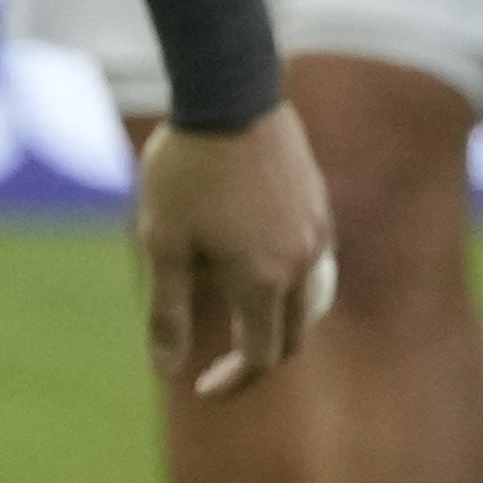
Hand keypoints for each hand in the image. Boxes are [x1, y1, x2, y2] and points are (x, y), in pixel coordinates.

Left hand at [141, 108, 335, 397]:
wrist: (230, 93)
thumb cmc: (187, 169)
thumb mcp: (162, 243)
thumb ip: (167, 313)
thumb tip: (165, 371)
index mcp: (263, 281)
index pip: (259, 358)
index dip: (232, 383)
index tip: (202, 389)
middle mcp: (302, 264)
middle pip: (291, 338)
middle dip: (257, 360)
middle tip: (219, 364)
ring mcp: (318, 233)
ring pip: (308, 302)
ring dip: (277, 322)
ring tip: (239, 318)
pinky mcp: (319, 205)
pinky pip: (313, 263)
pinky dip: (288, 284)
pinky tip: (256, 264)